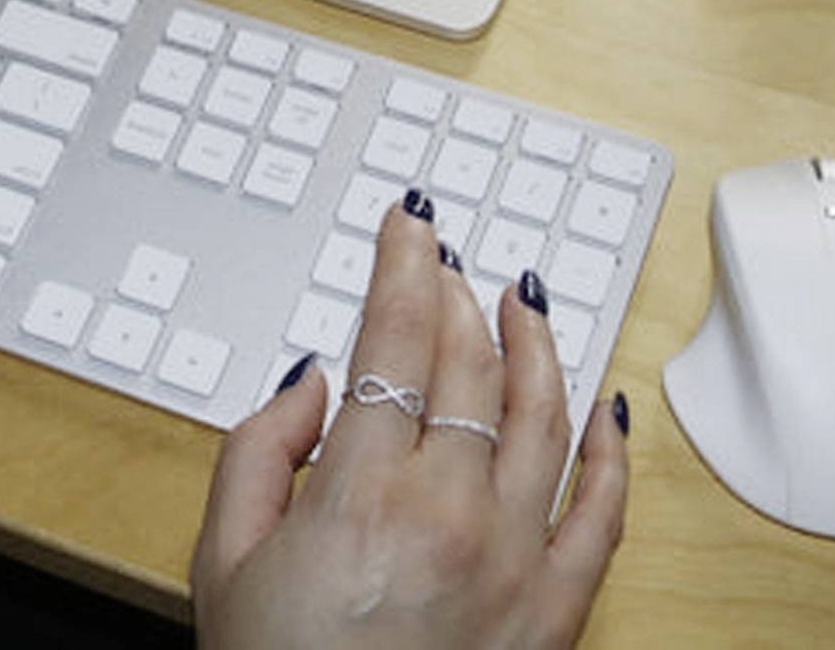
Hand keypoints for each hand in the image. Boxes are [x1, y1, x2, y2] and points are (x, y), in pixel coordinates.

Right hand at [191, 197, 629, 649]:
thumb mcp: (220, 559)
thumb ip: (257, 450)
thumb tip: (313, 378)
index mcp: (362, 488)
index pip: (397, 335)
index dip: (405, 264)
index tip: (411, 225)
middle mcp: (451, 510)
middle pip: (469, 363)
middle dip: (459, 294)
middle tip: (451, 260)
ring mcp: (515, 558)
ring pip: (545, 415)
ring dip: (537, 344)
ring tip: (525, 300)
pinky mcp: (556, 611)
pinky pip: (605, 512)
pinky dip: (614, 449)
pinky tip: (609, 405)